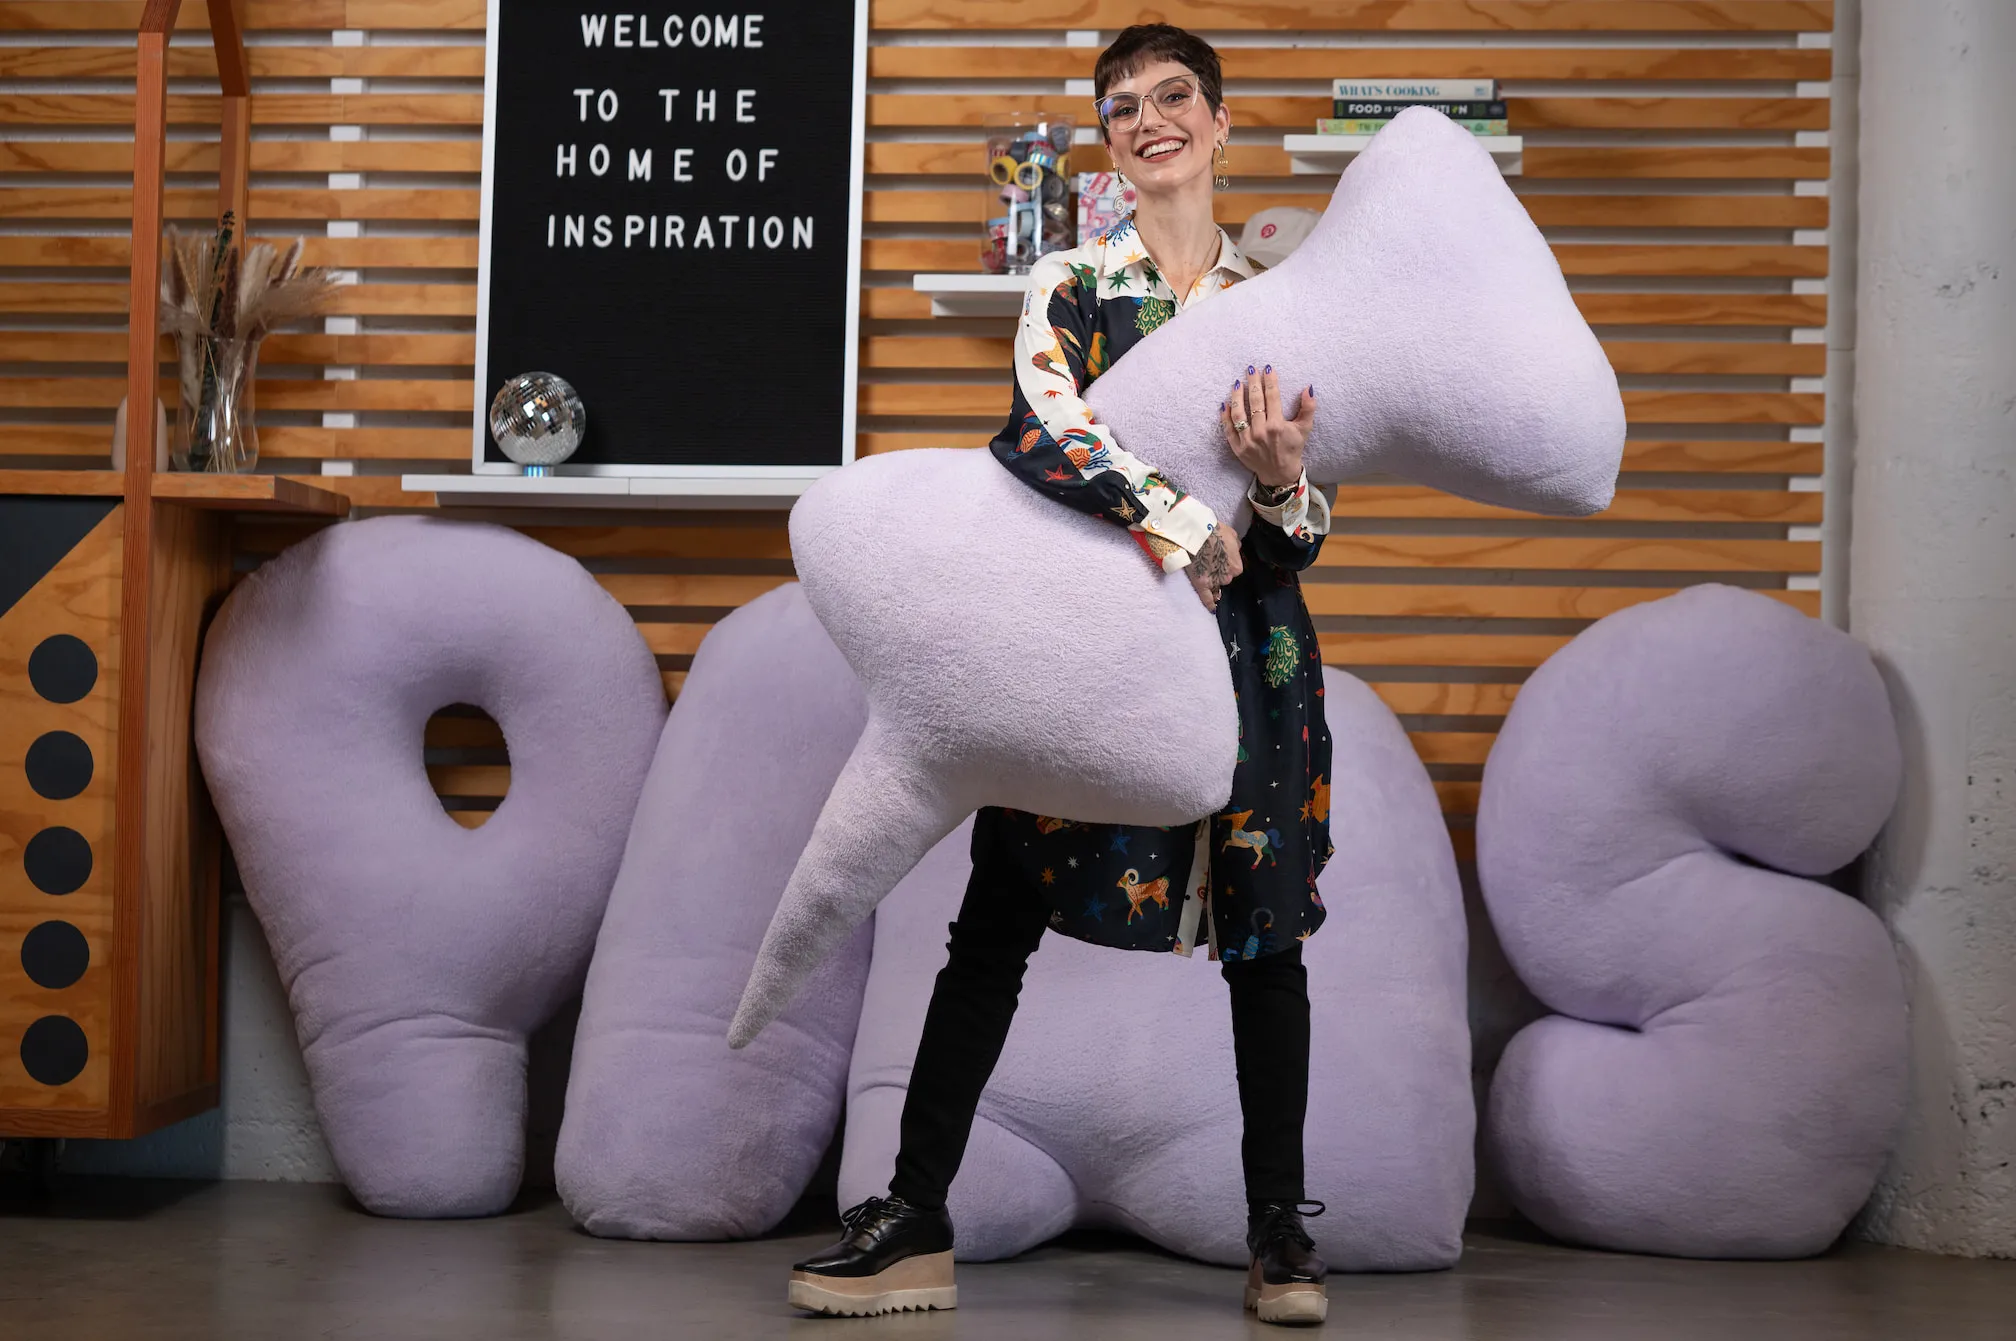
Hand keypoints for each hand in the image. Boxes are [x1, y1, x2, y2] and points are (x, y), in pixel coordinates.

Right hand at [1185, 529, 1242, 611]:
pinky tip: (1212, 608)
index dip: (1227, 563)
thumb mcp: (1232, 535)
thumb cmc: (1215, 531)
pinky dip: (1209, 603)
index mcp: (1237, 567)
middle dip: (1219, 571)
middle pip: (1224, 577)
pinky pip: (1206, 598)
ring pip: (1215, 585)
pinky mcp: (1200, 584)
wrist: (1196, 533)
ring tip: (1203, 569)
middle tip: (1210, 560)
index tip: (1221, 557)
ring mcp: (1214, 582)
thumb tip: (1235, 550)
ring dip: (1211, 579)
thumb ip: (1235, 547)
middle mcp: (1227, 577)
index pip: (1234, 569)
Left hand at [1221, 367, 1314, 487]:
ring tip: (1236, 383)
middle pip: (1254, 401)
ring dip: (1236, 396)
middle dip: (1252, 382)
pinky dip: (1225, 416)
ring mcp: (1247, 440)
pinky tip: (1225, 403)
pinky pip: (1228, 429)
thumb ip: (1308, 408)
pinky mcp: (1237, 448)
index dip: (1270, 381)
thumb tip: (1308, 388)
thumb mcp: (1305, 429)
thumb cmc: (1292, 448)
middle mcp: (1261, 432)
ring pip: (1238, 413)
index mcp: (1277, 426)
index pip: (1272, 397)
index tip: (1268, 368)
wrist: (1280, 473)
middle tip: (1250, 369)